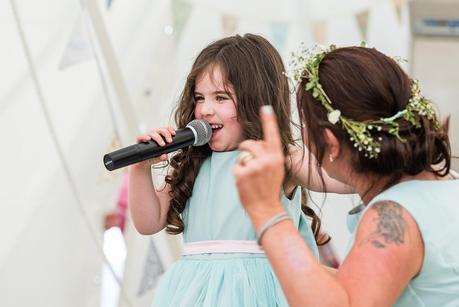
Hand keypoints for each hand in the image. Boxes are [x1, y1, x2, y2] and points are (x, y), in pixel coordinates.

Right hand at [131, 127, 175, 169]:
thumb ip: (162, 157)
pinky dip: (144, 137)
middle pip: (160, 130)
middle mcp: (153, 136)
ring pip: (152, 133)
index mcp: (160, 137)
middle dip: (166, 134)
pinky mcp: (139, 141)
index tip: (174, 133)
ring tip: (162, 144)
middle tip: (170, 141)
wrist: (143, 163)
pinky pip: (140, 137)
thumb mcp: (159, 158)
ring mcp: (146, 138)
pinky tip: (148, 139)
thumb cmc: (152, 157)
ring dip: (158, 137)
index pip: (165, 130)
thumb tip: (165, 156)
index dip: (170, 129)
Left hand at [233, 106, 284, 229]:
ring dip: (244, 163)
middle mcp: (267, 160)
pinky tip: (245, 183)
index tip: (266, 108)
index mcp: (277, 158)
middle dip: (247, 149)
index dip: (269, 120)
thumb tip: (258, 144)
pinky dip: (238, 174)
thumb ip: (269, 156)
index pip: (272, 135)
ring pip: (243, 155)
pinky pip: (236, 166)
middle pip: (251, 144)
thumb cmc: (270, 189)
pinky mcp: (242, 174)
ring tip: (251, 177)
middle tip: (251, 164)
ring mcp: (254, 167)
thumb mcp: (276, 170)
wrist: (266, 209)